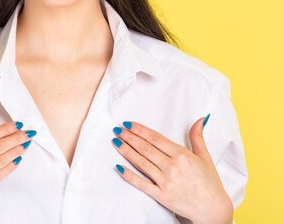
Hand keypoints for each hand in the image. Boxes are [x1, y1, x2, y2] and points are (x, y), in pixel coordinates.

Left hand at [111, 116, 233, 223]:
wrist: (213, 209)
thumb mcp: (205, 157)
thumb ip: (198, 137)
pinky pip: (141, 184)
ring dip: (126, 151)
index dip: (140, 130)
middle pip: (145, 148)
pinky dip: (129, 175)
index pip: (156, 138)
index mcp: (182, 155)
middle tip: (118, 130)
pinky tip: (118, 167)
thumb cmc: (209, 183)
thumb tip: (199, 120)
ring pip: (141, 162)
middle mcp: (173, 167)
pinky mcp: (162, 195)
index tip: (128, 124)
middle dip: (129, 137)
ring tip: (116, 141)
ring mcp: (166, 182)